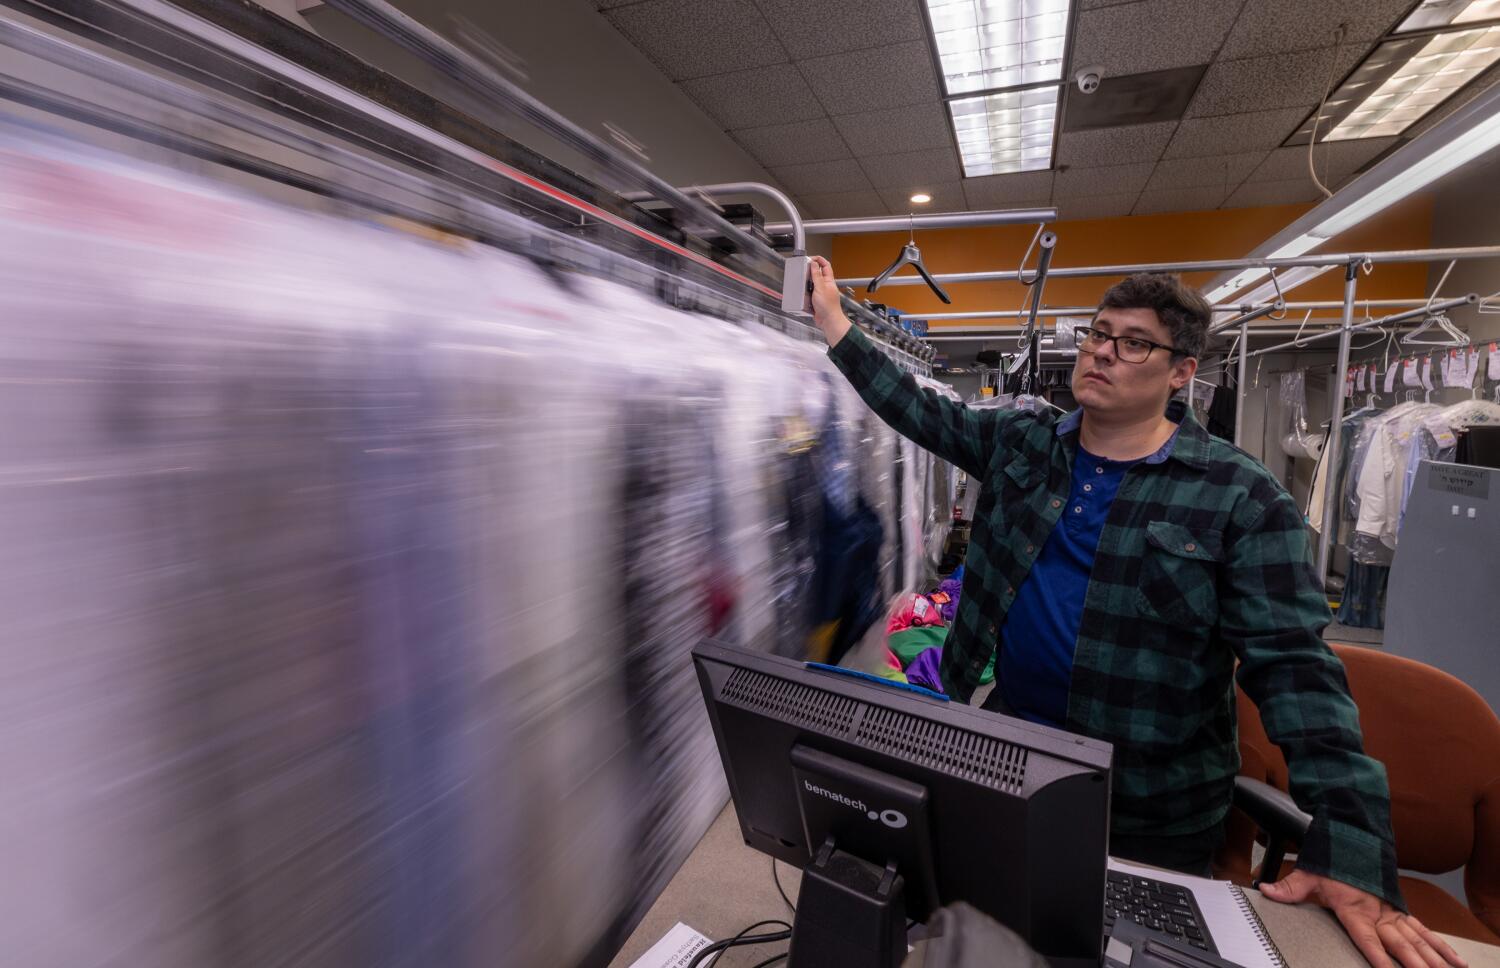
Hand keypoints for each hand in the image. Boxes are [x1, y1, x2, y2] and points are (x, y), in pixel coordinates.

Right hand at [808, 255, 850, 345]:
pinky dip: (805, 295)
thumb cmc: (828, 307)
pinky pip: (808, 295)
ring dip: (806, 285)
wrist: (828, 321)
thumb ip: (817, 276)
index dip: (819, 260)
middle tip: (802, 271)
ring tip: (801, 284)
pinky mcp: (816, 301)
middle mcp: (825, 286)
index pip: (825, 266)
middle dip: (809, 273)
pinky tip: (802, 295)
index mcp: (829, 281)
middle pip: (817, 275)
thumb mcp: (820, 288)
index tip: (810, 259)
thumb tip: (814, 264)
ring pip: (811, 285)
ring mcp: (821, 294)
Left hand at [1260, 869, 1466, 967]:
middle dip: (1415, 964)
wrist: (1355, 833)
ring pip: (1418, 940)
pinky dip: (1441, 947)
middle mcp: (1378, 912)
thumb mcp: (1309, 871)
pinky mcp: (1400, 911)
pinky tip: (1456, 963)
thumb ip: (1289, 887)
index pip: (1366, 936)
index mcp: (1354, 907)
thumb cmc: (1333, 856)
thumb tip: (1265, 889)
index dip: (1377, 955)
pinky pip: (1424, 932)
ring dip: (1434, 959)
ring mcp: (1392, 912)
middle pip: (1400, 943)